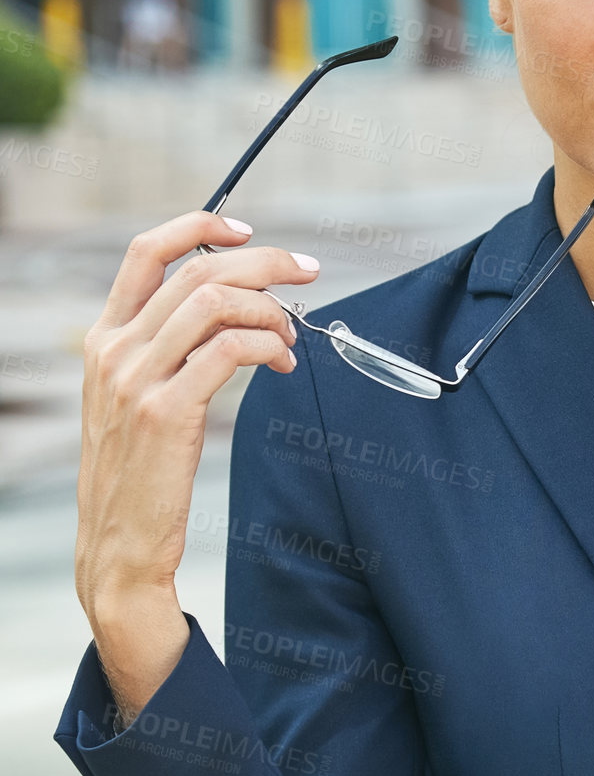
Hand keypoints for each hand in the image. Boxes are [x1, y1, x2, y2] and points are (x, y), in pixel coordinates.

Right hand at [75, 211, 318, 718]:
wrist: (120, 548)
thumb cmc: (140, 476)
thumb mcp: (134, 401)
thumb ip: (165, 352)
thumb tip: (232, 312)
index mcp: (103, 339)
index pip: (145, 252)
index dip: (199, 226)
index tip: (249, 230)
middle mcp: (113, 350)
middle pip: (197, 270)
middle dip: (264, 261)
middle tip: (308, 271)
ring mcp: (136, 380)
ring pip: (215, 302)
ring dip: (270, 308)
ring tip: (293, 336)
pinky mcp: (166, 412)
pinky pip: (230, 349)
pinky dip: (269, 345)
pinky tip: (284, 364)